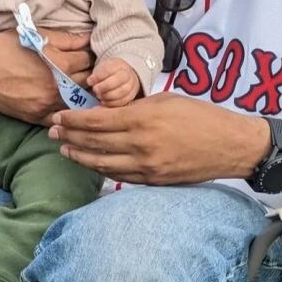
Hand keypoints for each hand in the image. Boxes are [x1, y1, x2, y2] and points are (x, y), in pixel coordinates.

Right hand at [0, 27, 93, 124]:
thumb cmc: (1, 48)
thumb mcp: (35, 35)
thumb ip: (66, 39)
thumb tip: (89, 38)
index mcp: (59, 64)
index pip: (90, 60)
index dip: (94, 54)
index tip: (94, 52)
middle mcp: (56, 87)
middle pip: (89, 82)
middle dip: (94, 75)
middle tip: (96, 70)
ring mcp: (46, 105)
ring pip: (79, 103)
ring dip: (85, 94)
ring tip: (86, 86)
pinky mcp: (36, 117)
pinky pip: (62, 118)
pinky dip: (70, 112)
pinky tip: (72, 105)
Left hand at [47, 93, 269, 184]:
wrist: (230, 145)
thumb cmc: (200, 116)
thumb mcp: (165, 100)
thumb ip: (135, 106)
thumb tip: (108, 110)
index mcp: (142, 119)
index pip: (96, 120)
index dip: (74, 119)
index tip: (58, 116)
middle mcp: (140, 145)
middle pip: (94, 142)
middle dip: (69, 136)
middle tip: (51, 131)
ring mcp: (147, 167)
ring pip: (102, 163)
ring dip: (80, 156)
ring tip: (64, 149)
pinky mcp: (154, 181)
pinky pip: (120, 176)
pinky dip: (101, 169)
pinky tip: (91, 163)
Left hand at [87, 58, 139, 106]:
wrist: (122, 76)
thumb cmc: (108, 73)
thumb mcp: (101, 69)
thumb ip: (96, 75)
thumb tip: (90, 81)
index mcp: (119, 65)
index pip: (109, 69)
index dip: (98, 76)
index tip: (89, 81)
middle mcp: (128, 74)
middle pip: (118, 80)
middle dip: (104, 87)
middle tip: (95, 90)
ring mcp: (131, 85)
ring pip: (122, 92)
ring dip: (107, 96)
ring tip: (99, 96)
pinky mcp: (131, 96)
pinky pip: (123, 101)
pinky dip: (112, 103)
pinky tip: (104, 101)